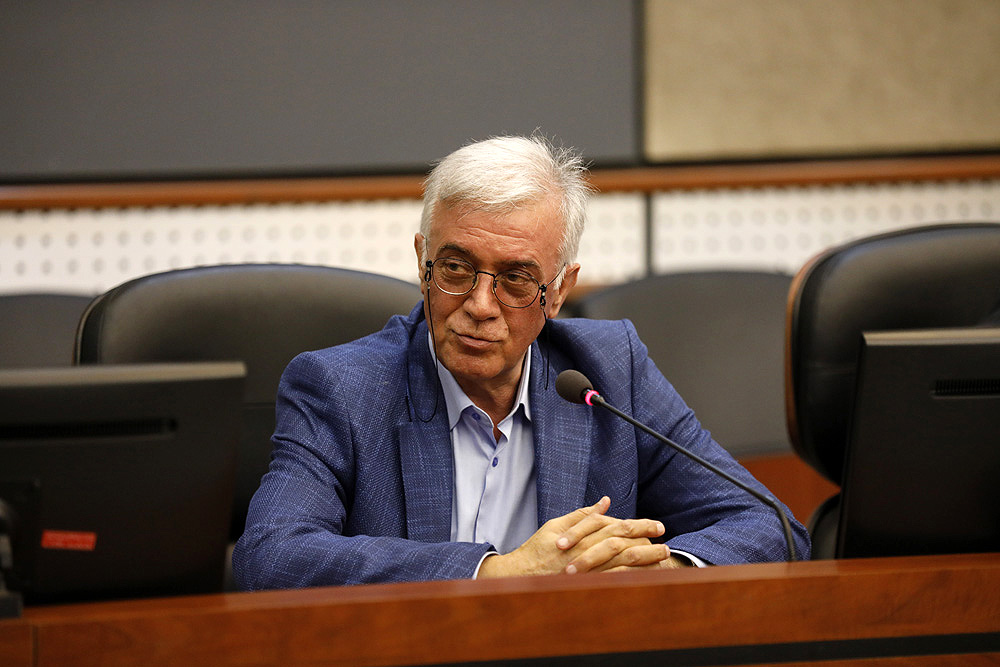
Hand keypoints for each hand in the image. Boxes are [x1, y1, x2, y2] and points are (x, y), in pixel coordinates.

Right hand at [478, 497, 668, 577]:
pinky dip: (633, 577)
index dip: (639, 525)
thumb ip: (583, 514)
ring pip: (624, 563)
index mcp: (583, 535)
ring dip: (646, 559)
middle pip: (625, 543)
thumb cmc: (538, 549)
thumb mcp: (557, 525)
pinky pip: (615, 581)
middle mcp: (588, 551)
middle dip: (648, 540)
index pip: (617, 526)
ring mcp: (589, 570)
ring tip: (663, 557)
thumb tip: (605, 501)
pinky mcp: (587, 585)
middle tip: (665, 539)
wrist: (522, 576)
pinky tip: (647, 577)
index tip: (656, 526)